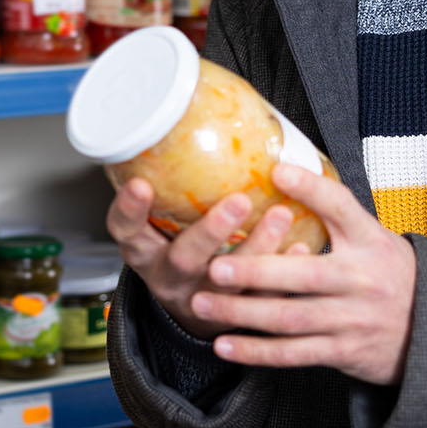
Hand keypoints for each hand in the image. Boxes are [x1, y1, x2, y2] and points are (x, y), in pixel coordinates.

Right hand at [107, 177, 300, 340]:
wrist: (192, 313)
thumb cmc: (178, 246)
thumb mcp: (159, 222)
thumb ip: (171, 185)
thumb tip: (198, 111)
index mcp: (144, 250)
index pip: (125, 230)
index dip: (129, 209)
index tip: (140, 184)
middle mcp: (169, 277)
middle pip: (183, 258)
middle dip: (210, 231)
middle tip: (238, 201)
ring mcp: (202, 300)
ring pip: (228, 283)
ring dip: (256, 249)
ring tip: (281, 215)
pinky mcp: (234, 316)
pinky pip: (261, 299)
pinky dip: (283, 277)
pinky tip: (301, 247)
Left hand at [190, 163, 416, 385]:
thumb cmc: (389, 273)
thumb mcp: (373, 235)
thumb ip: (334, 211)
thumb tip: (282, 169)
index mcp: (369, 242)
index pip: (341, 207)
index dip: (310, 188)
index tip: (275, 171)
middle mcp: (361, 280)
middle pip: (304, 275)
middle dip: (255, 272)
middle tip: (214, 266)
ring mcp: (352, 319)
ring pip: (290, 318)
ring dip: (243, 313)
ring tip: (203, 303)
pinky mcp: (343, 351)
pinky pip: (294, 354)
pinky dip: (257, 351)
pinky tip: (225, 345)